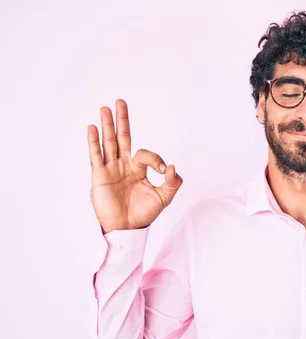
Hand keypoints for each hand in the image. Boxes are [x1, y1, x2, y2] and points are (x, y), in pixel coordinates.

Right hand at [87, 99, 182, 233]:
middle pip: (122, 138)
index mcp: (138, 168)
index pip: (145, 154)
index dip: (156, 159)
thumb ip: (173, 182)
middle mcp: (123, 165)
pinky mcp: (100, 176)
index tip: (163, 172)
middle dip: (122, 120)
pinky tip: (92, 128)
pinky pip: (96, 156)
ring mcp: (110, 169)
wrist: (127, 228)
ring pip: (109, 143)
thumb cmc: (144, 214)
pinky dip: (94, 142)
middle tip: (120, 102)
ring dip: (107, 125)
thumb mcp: (165, 197)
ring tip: (105, 108)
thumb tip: (173, 167)